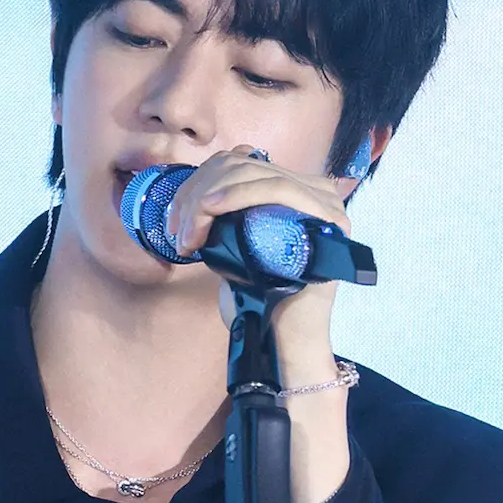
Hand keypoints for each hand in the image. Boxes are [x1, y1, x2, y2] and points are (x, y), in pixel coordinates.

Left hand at [165, 145, 353, 351]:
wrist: (284, 339)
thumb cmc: (259, 300)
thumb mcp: (236, 248)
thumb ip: (226, 218)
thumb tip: (195, 197)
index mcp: (291, 192)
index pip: (238, 163)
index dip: (197, 183)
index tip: (174, 221)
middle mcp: (313, 191)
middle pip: (242, 165)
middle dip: (198, 193)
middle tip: (178, 232)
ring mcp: (325, 201)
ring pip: (255, 173)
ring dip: (209, 198)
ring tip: (190, 232)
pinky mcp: (328, 216)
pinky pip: (279, 188)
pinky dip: (241, 192)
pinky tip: (214, 207)